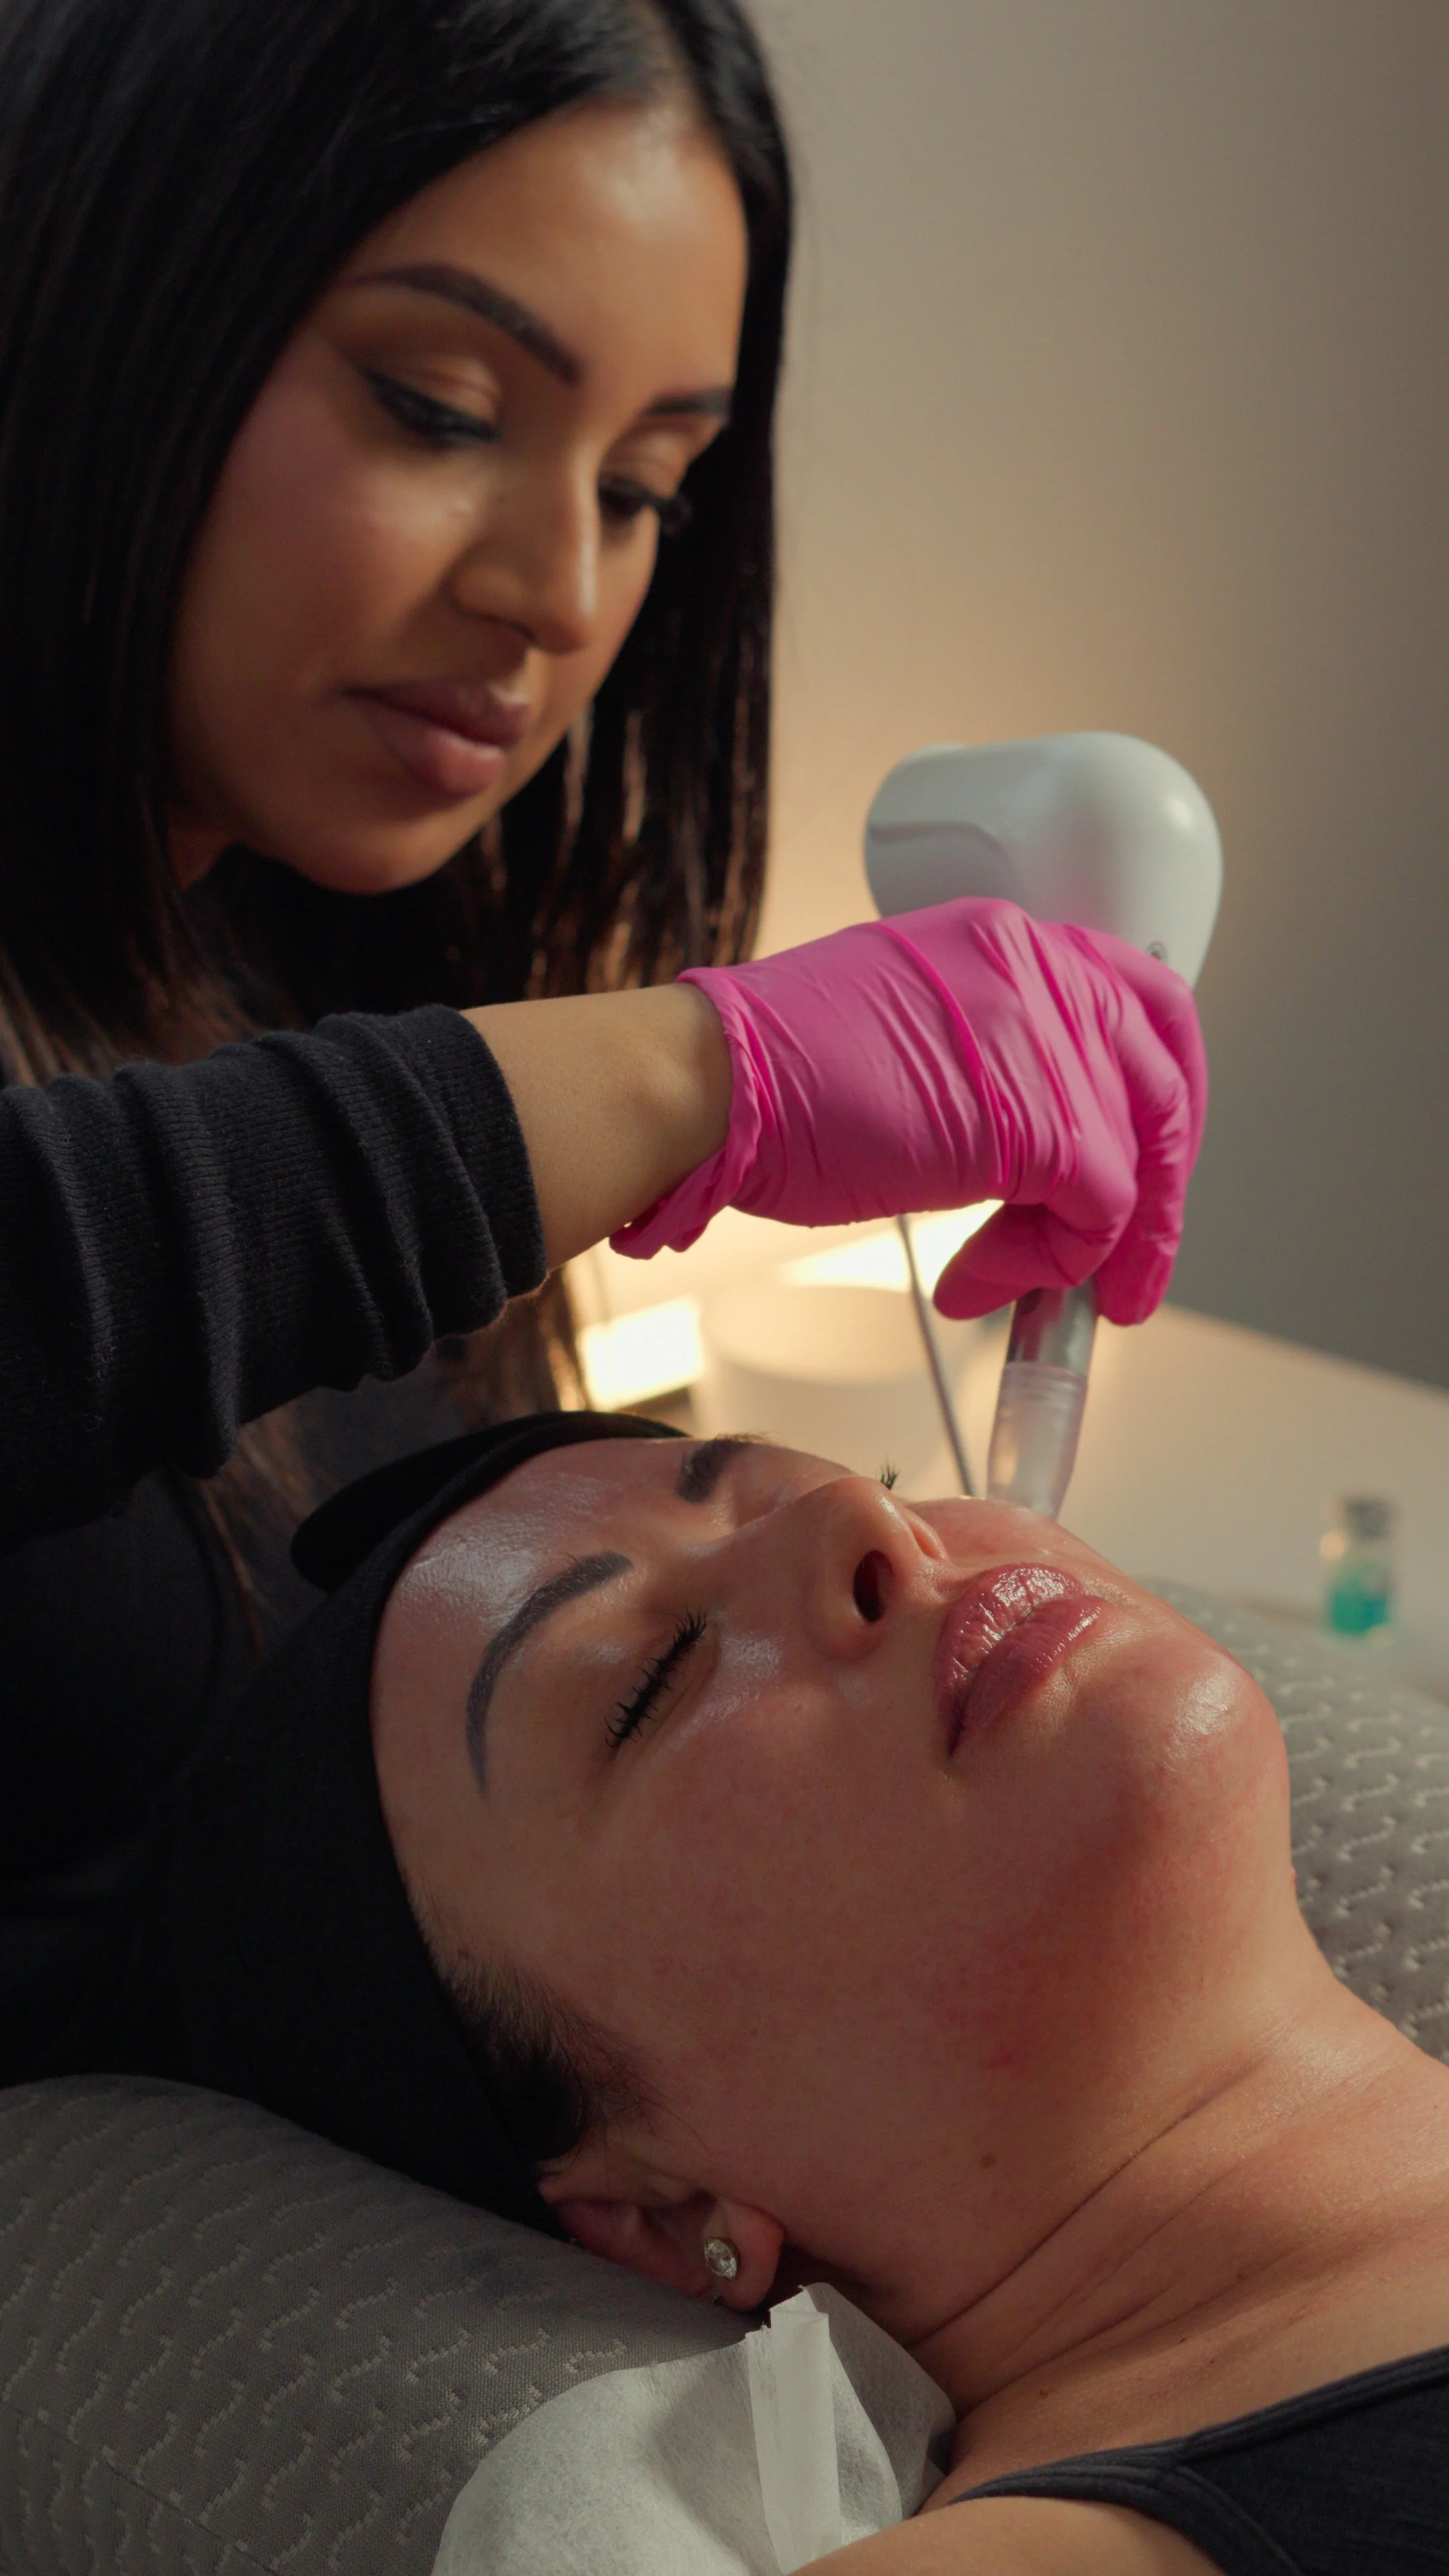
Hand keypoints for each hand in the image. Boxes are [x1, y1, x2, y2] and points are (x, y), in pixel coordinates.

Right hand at [611, 899, 1206, 1327]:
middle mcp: (1042, 970)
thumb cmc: (769, 1074)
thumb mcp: (904, 1030)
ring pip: (1136, 1160)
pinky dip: (1047, 1266)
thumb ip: (985, 1060)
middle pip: (1164, 1079)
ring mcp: (1046, 1041)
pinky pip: (1098, 1213)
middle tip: (1124, 1267)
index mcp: (1007, 938)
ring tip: (1019, 1290)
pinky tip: (976, 1285)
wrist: (712, 1084)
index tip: (1145, 1161)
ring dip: (1086, 1248)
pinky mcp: (1042, 1122)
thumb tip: (1036, 1148)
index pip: (1139, 1001)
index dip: (1159, 1091)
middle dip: (1157, 1189)